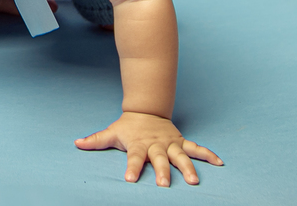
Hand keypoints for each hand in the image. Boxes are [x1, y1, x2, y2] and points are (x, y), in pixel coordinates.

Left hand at [74, 111, 222, 185]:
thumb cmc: (128, 127)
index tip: (129, 179)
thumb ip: (96, 140)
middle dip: (162, 172)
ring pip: (181, 156)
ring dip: (188, 167)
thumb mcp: (112, 132)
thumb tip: (76, 143)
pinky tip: (220, 163)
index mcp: (139, 145)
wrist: (147, 110)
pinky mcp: (181, 143)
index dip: (131, 168)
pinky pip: (196, 149)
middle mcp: (156, 145)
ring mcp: (170, 144)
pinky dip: (208, 155)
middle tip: (164, 185)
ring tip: (195, 181)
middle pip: (160, 160)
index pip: (134, 158)